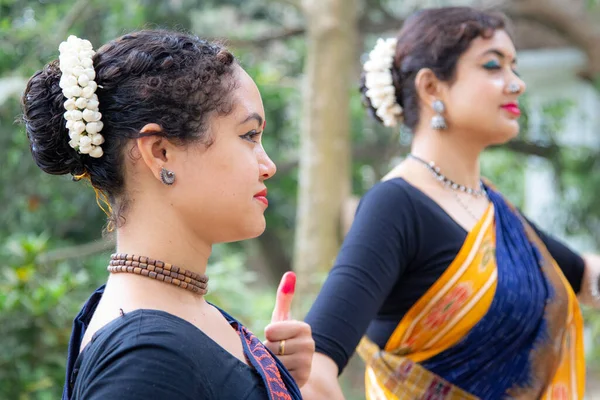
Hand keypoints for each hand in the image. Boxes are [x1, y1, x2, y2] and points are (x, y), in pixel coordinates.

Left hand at [264, 272, 314, 387]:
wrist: (293, 367)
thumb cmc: (283, 339)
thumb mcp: (281, 318)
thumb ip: (284, 296)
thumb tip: (290, 273)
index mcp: (305, 328)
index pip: (272, 330)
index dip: (268, 334)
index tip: (274, 336)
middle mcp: (310, 345)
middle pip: (272, 347)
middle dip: (267, 350)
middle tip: (276, 351)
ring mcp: (307, 364)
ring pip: (274, 362)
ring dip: (269, 364)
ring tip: (277, 362)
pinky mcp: (301, 379)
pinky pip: (276, 376)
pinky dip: (274, 375)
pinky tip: (280, 373)